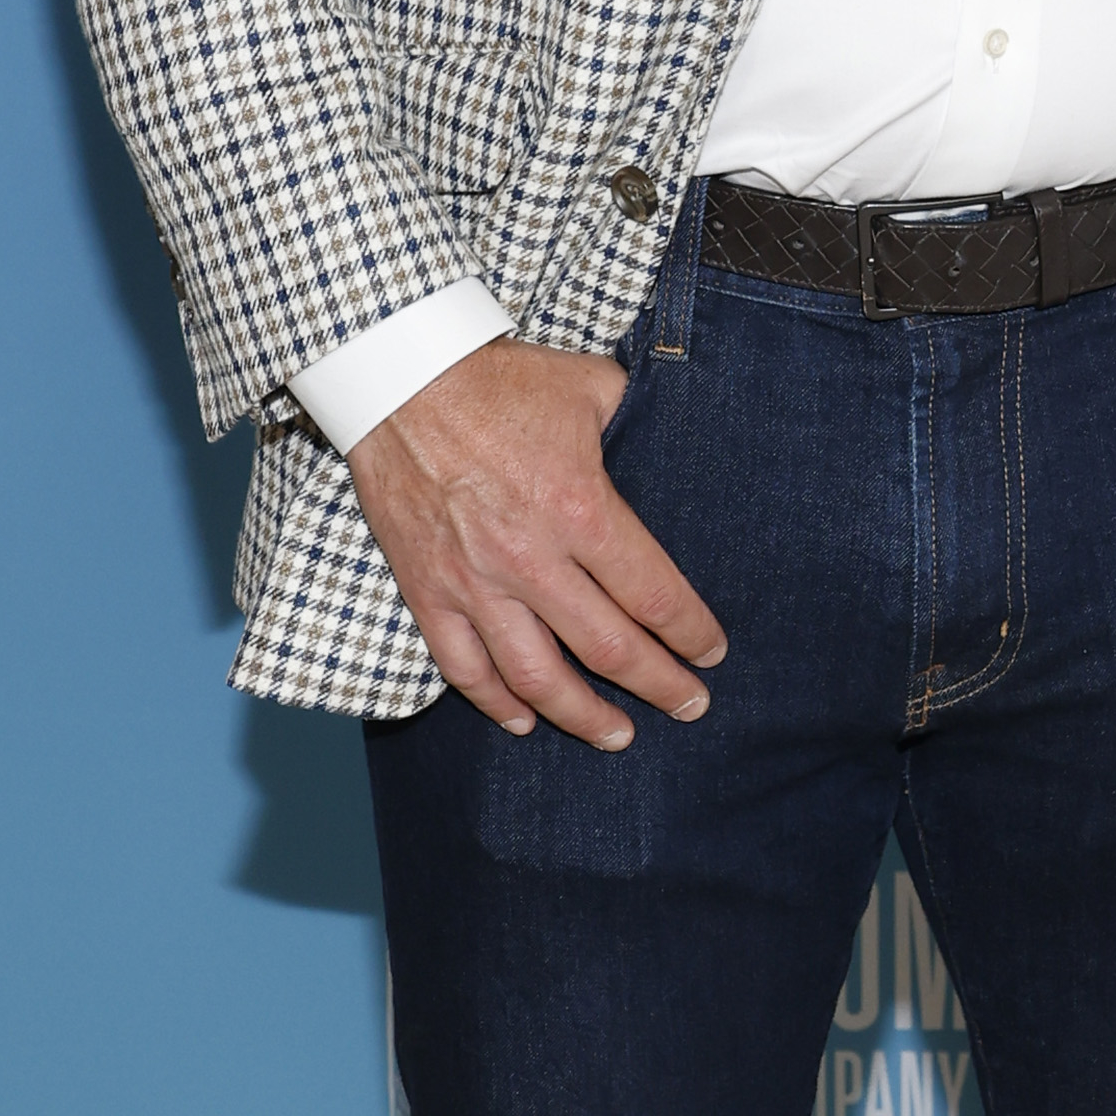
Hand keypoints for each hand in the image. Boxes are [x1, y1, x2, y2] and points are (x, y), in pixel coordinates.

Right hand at [346, 340, 726, 746]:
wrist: (402, 379)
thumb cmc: (502, 379)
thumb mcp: (591, 386)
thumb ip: (635, 421)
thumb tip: (669, 434)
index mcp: (582, 508)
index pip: (653, 593)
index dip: (690, 632)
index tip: (712, 654)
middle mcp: (532, 559)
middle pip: (608, 646)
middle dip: (657, 685)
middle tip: (690, 708)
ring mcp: (476, 583)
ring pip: (537, 676)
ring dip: (582, 716)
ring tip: (618, 737)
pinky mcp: (428, 592)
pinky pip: (464, 668)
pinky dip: (496, 703)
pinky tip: (525, 721)